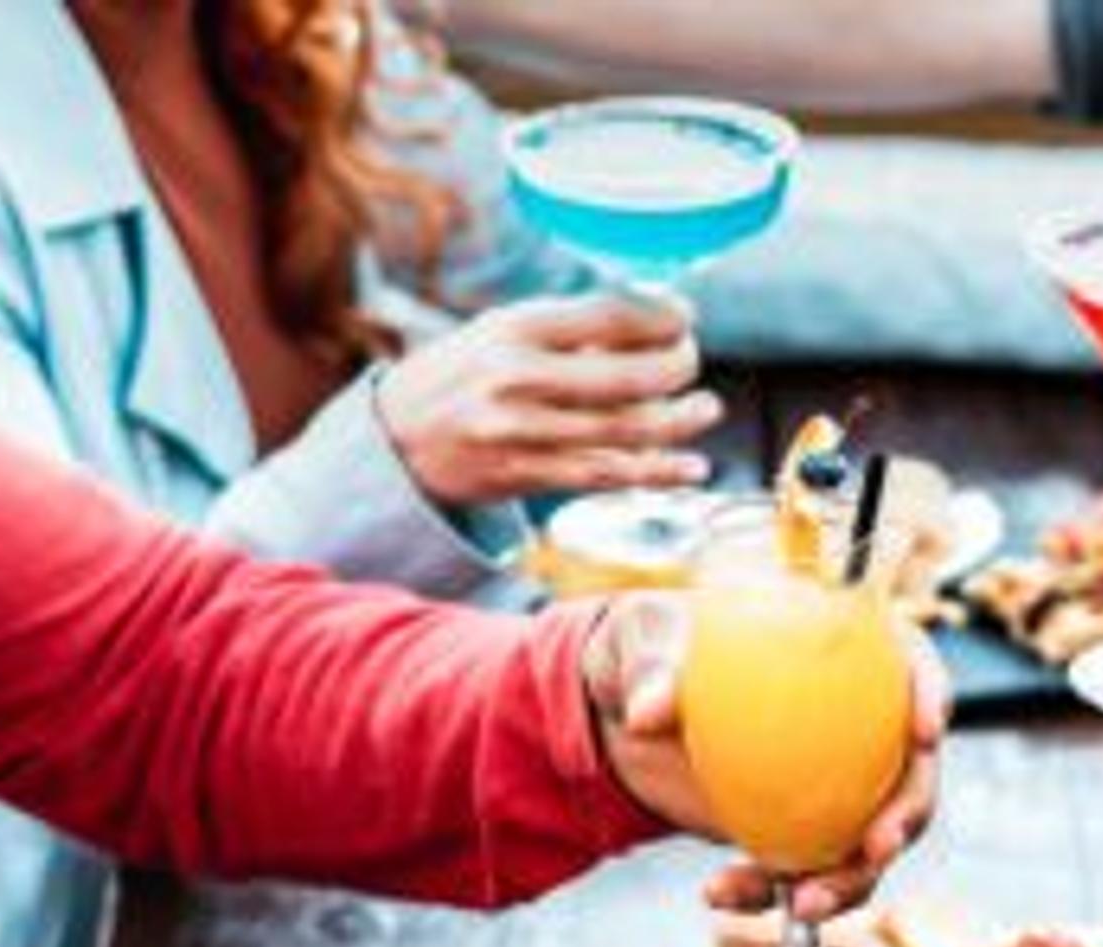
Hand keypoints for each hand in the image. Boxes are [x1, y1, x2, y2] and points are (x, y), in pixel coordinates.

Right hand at [374, 294, 722, 505]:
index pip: (609, 316)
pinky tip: (692, 467)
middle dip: (676, 368)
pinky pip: (605, 475)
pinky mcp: (524, 474)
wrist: (394, 435)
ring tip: (707, 409)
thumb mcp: (502, 330)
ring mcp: (521, 431)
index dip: (661, 318)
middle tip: (692, 362)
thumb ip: (571, 329)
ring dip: (679, 422)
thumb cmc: (464, 373)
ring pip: (623, 430)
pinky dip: (657, 472)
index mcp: (515, 327)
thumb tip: (658, 321)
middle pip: (626, 377)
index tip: (685, 317)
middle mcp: (518, 377)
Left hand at [578, 595, 950, 919]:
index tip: (924, 732)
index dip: (933, 697)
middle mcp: (858, 725)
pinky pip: (804, 873)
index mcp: (844, 655)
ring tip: (804, 904)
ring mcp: (836, 787)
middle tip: (878, 845)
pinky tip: (724, 894)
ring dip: (848, 882)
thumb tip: (650, 710)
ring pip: (869, 842)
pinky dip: (771, 893)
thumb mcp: (640, 641)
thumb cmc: (649, 650)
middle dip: (907, 816)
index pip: (913, 665)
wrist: (624, 715)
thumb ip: (651, 666)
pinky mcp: (800, 833)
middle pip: (912, 773)